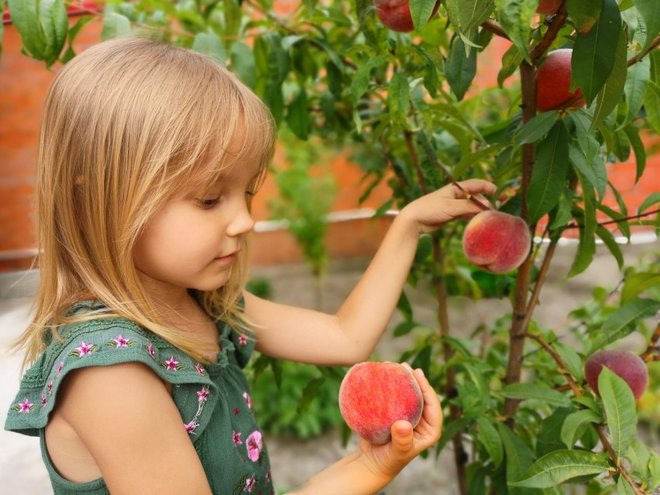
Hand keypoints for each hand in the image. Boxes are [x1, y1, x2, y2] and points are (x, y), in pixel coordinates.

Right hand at [354, 365, 442, 480]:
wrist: (371, 462)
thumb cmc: (388, 461)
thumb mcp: (397, 452)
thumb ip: (402, 440)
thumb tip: (403, 424)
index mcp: (430, 429)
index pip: (433, 405)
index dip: (427, 388)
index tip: (418, 374)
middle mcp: (422, 420)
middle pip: (422, 395)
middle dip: (416, 379)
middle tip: (405, 366)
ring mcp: (409, 415)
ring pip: (410, 393)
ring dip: (403, 379)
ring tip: (394, 365)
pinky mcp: (396, 412)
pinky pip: (396, 395)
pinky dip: (391, 385)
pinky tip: (384, 374)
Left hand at [398, 179, 497, 233]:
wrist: (414, 219)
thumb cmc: (430, 209)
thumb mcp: (451, 207)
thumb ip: (468, 207)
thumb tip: (486, 208)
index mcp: (456, 187)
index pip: (478, 184)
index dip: (491, 188)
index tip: (502, 196)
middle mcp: (457, 194)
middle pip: (477, 197)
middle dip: (487, 203)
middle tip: (496, 213)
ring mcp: (455, 204)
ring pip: (473, 206)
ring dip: (481, 212)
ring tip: (490, 219)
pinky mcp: (452, 214)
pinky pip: (467, 214)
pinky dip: (474, 217)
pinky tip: (479, 223)